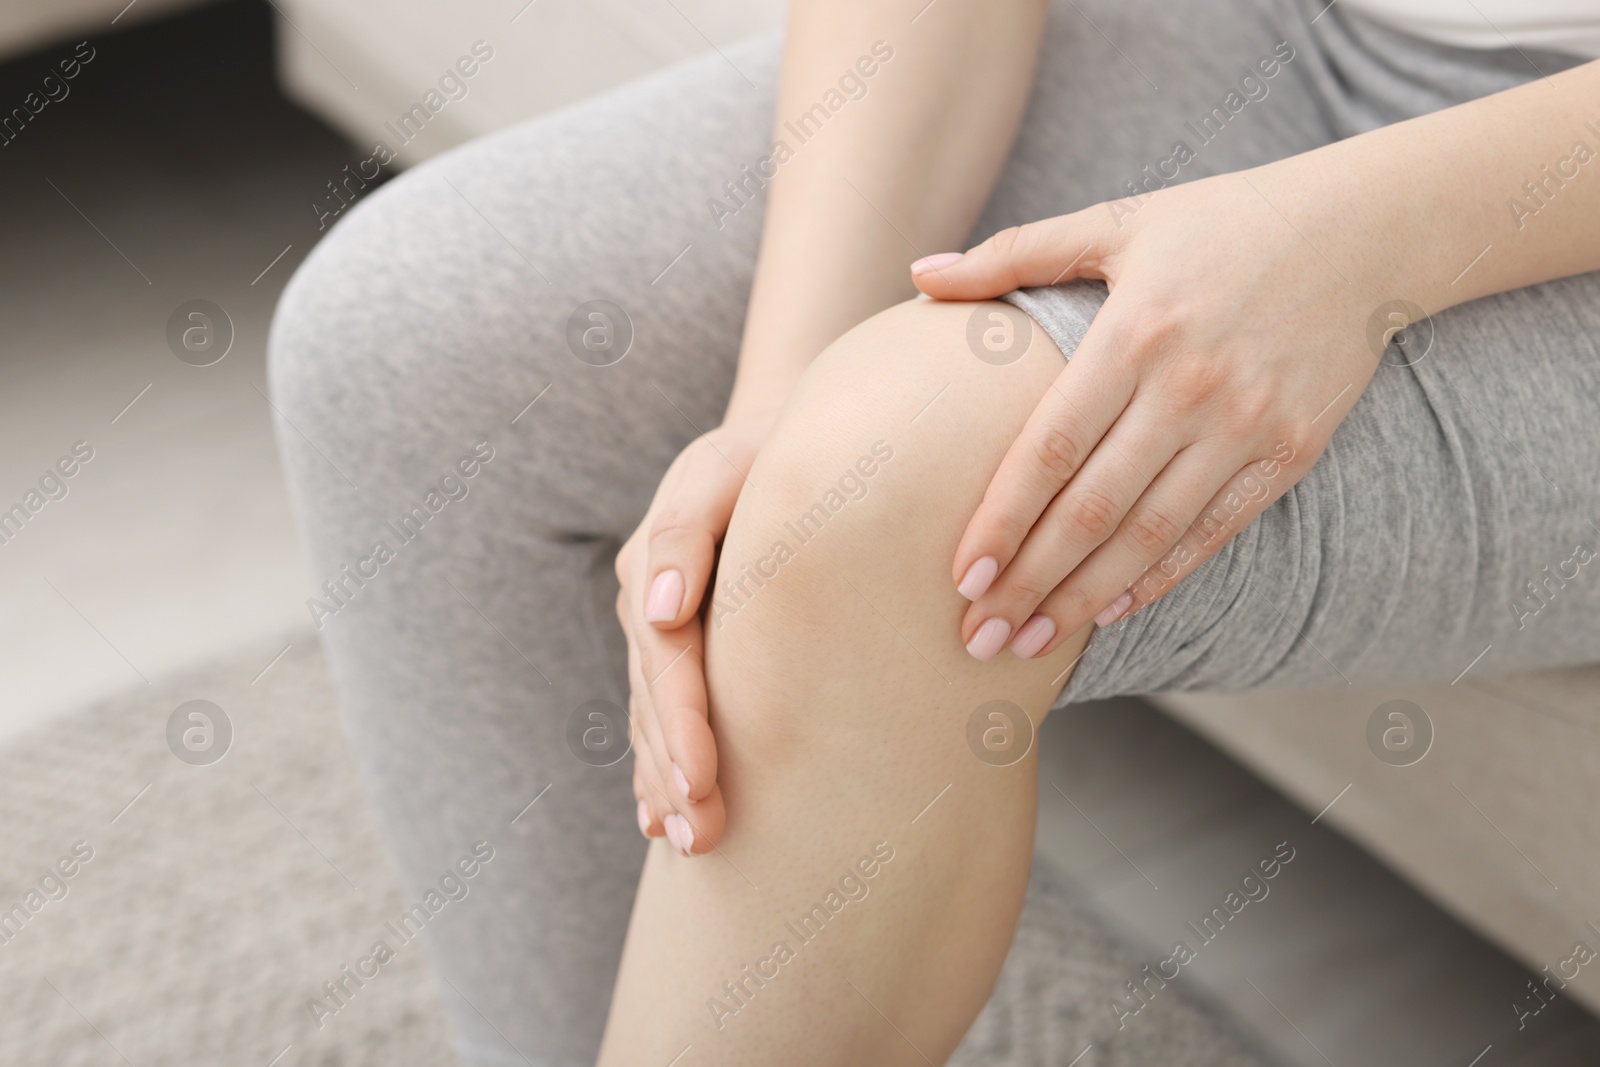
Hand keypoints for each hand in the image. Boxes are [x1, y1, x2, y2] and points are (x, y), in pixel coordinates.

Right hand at [615, 408, 776, 854]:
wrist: (774, 440)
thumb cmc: (762, 452)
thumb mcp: (720, 470)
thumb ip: (684, 533)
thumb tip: (660, 612)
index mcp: (653, 570)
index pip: (666, 666)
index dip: (682, 728)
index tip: (703, 783)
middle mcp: (649, 609)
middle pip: (655, 706)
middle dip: (675, 775)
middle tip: (702, 839)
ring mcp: (658, 631)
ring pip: (653, 720)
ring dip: (666, 782)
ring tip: (691, 842)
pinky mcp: (679, 645)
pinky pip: (659, 714)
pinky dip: (657, 765)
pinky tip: (660, 815)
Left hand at [913, 165, 1391, 658]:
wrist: (1363, 230)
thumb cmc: (1219, 224)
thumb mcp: (1116, 222)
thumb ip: (1014, 253)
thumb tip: (919, 275)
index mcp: (1136, 332)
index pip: (1050, 450)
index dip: (1001, 521)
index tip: (960, 577)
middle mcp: (1191, 387)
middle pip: (1092, 510)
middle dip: (1029, 584)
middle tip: (978, 638)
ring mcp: (1246, 426)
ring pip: (1149, 536)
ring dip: (1083, 599)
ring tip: (1028, 644)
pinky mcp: (1290, 452)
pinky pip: (1211, 533)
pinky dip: (1157, 579)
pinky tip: (1105, 612)